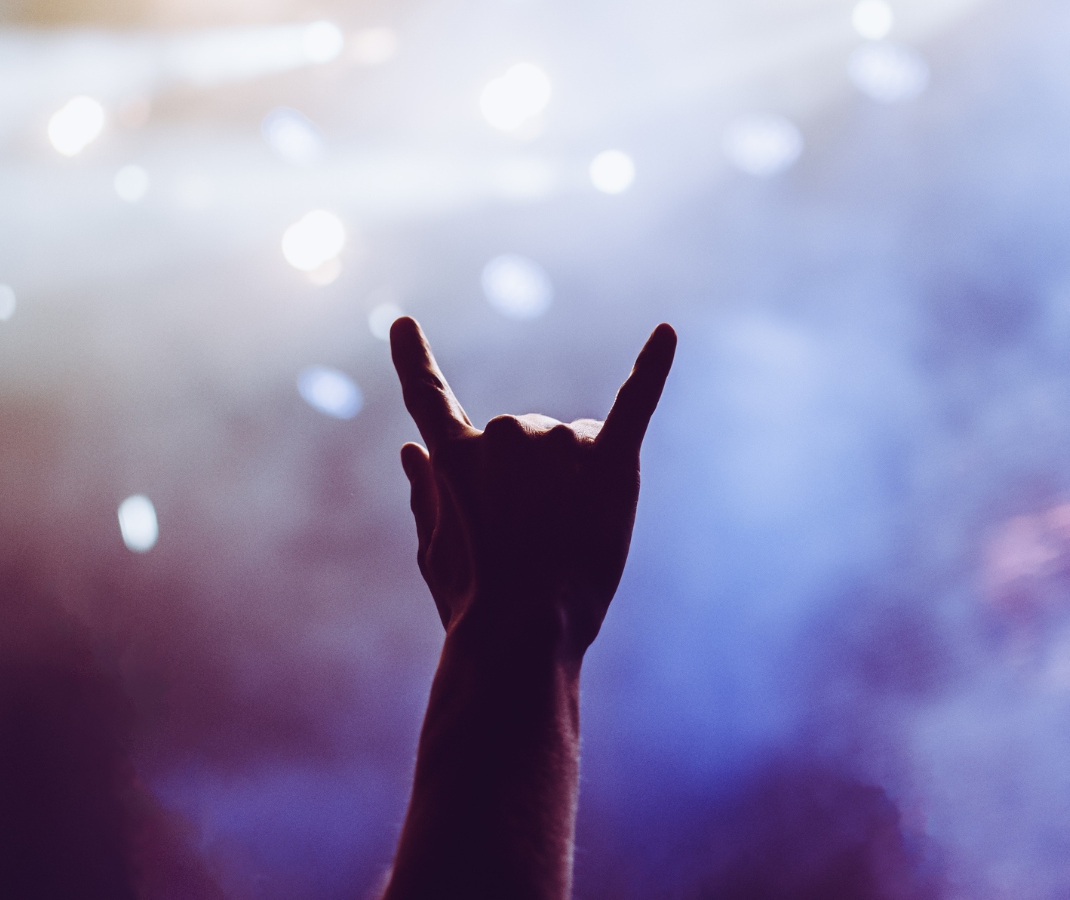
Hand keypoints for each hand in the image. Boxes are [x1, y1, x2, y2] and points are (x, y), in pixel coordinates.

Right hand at [390, 317, 675, 659]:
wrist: (522, 634)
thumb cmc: (473, 605)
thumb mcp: (434, 554)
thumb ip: (423, 497)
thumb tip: (407, 450)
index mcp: (454, 455)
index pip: (428, 398)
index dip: (415, 360)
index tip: (404, 323)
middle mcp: (505, 434)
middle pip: (527, 438)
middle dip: (534, 482)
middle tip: (532, 540)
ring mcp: (557, 444)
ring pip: (576, 443)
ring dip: (576, 483)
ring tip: (565, 537)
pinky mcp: (612, 464)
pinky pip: (635, 405)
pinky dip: (652, 367)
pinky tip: (665, 333)